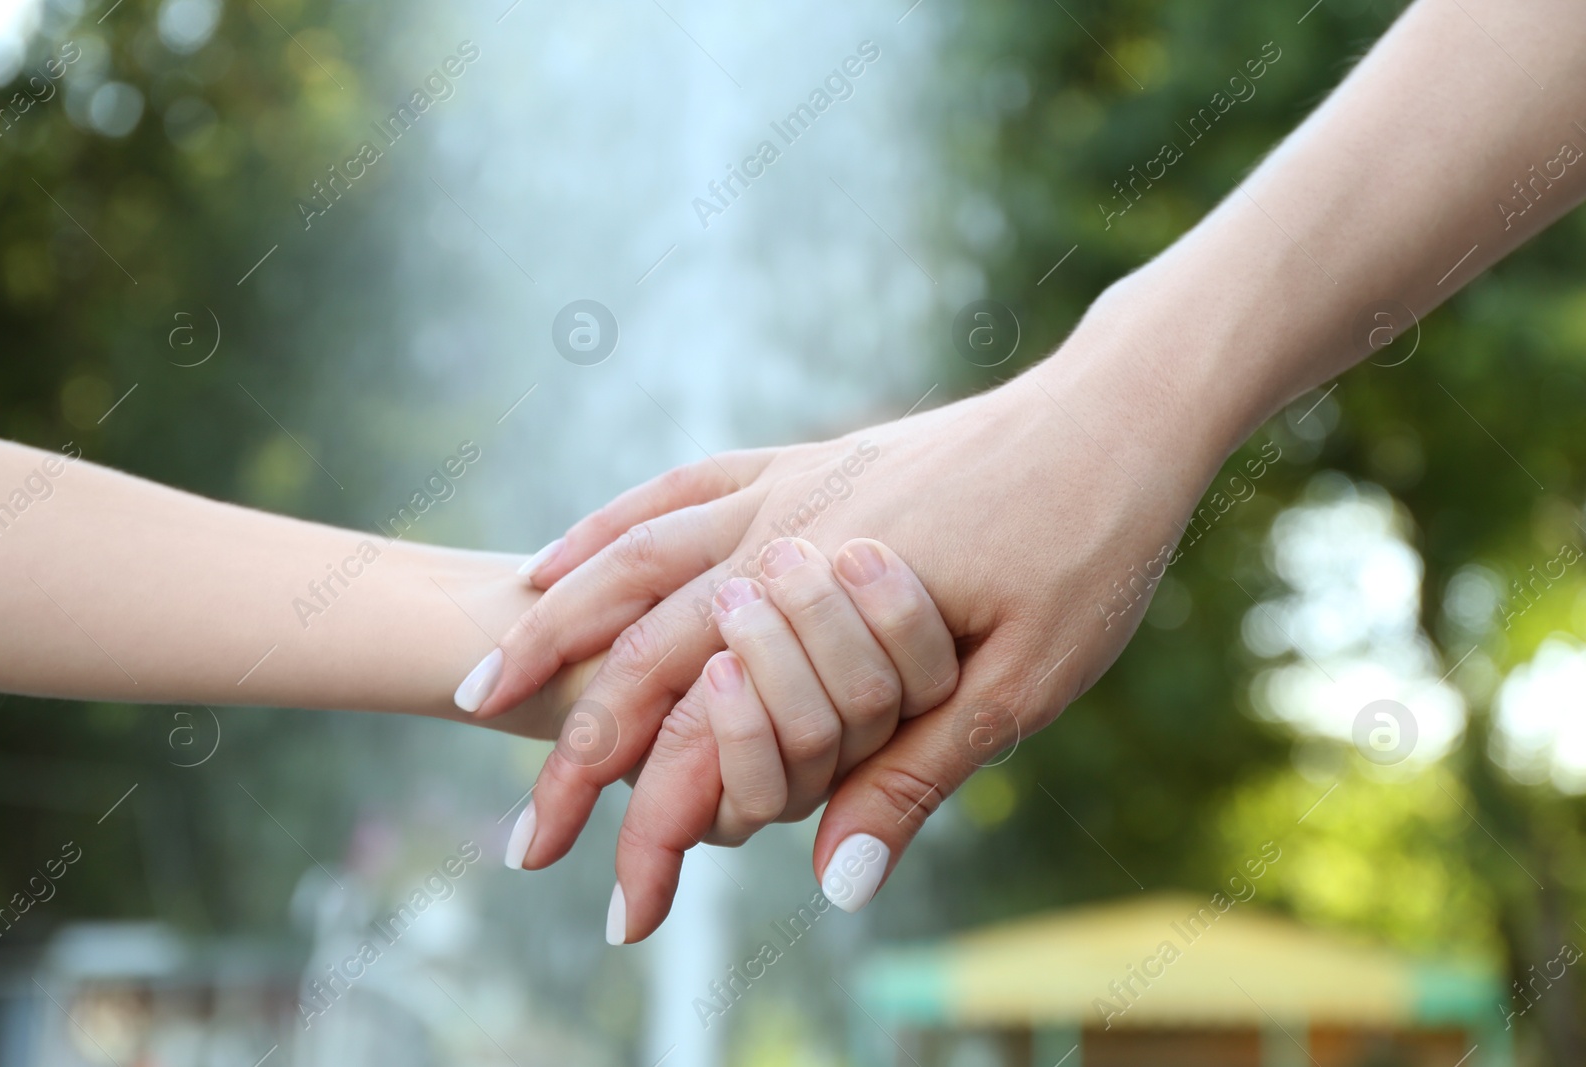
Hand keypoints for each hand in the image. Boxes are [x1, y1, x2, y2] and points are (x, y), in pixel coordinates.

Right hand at [467, 298, 1239, 913]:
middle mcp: (783, 541)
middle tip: (520, 842)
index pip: (714, 743)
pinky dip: (608, 528)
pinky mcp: (802, 461)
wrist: (1118, 410)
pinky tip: (565, 557)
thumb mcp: (1024, 683)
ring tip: (481, 686)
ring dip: (550, 630)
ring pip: (631, 561)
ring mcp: (784, 490)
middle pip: (640, 657)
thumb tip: (832, 882)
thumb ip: (915, 777)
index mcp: (832, 608)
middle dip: (574, 759)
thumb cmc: (1090, 547)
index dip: (659, 838)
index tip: (619, 915)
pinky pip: (678, 489)